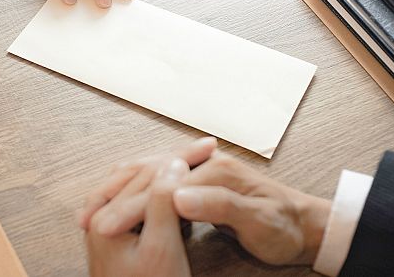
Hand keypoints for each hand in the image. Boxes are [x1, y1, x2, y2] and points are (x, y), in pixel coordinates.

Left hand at [78, 137, 216, 231]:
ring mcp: (105, 229)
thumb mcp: (160, 248)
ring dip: (165, 172)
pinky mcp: (117, 240)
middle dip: (175, 158)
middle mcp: (99, 218)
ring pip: (139, 186)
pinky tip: (173, 191)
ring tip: (191, 160)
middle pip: (141, 174)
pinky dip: (159, 192)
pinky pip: (140, 204)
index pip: (149, 173)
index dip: (184, 157)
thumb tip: (174, 165)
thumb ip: (163, 203)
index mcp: (105, 217)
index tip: (209, 146)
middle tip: (205, 146)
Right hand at [86, 141, 331, 266]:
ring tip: (92, 212)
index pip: (158, 188)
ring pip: (146, 174)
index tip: (103, 227)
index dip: (128, 208)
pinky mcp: (199, 185)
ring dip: (118, 191)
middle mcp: (204, 166)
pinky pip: (155, 184)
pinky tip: (120, 205)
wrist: (307, 226)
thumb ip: (220, 207)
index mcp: (214, 172)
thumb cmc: (284, 227)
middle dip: (113, 196)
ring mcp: (200, 173)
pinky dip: (132, 193)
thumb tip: (177, 195)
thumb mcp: (258, 221)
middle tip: (86, 220)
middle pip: (146, 174)